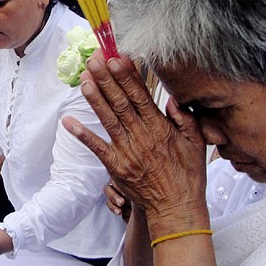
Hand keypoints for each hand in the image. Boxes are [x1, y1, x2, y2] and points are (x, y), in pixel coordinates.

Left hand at [62, 52, 206, 227]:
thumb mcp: (197, 143)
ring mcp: (127, 151)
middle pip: (121, 103)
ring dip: (95, 99)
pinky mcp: (116, 167)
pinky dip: (82, 135)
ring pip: (108, 120)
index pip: (141, 96)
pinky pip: (97, 148)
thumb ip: (187, 119)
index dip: (128, 76)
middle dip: (107, 80)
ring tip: (84, 80)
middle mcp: (142, 136)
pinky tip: (68, 121)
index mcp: (160, 128)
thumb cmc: (188, 175)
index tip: (117, 58)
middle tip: (94, 60)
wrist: (176, 208)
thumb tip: (174, 99)